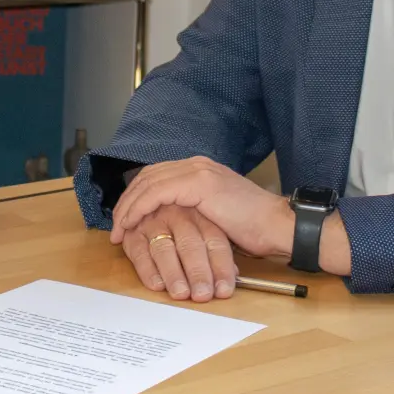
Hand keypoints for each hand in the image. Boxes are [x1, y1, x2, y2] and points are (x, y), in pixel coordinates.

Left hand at [110, 157, 294, 258]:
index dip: (137, 196)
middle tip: (115, 226)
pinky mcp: (199, 183)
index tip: (125, 219)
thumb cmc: (255, 228)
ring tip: (118, 229)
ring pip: (148, 183)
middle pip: (147, 176)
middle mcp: (197, 164)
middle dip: (127, 201)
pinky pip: (156, 193)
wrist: (278, 226)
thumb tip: (170, 225)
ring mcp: (198, 171)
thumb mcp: (216, 215)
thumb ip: (194, 211)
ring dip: (128, 206)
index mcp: (201, 170)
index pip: (157, 176)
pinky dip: (139, 208)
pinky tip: (131, 223)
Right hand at [122, 205, 237, 301]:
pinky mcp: (133, 232)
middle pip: (190, 245)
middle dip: (197, 272)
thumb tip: (232, 276)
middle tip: (202, 294)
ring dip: (173, 273)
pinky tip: (157, 284)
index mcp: (201, 216)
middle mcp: (179, 216)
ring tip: (180, 293)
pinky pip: (138, 251)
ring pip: (164, 249)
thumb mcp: (208, 229)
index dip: (221, 268)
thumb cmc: (185, 224)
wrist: (151, 203)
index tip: (223, 290)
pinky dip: (147, 269)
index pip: (215, 242)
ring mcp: (154, 222)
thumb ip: (219, 253)